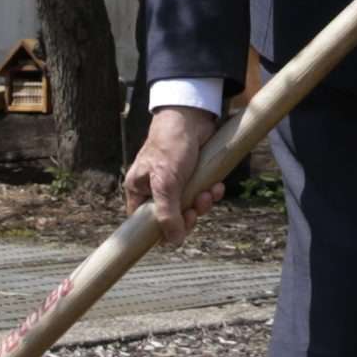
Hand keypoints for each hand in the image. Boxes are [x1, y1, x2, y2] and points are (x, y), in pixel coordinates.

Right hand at [121, 105, 215, 245]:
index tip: (179, 229)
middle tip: (197, 209)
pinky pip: (201, 194)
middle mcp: (154, 187)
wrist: (192, 116)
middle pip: (170, 217)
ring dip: (202, 203)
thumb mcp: (166, 183)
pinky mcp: (192, 176)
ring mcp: (174, 182)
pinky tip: (216, 186)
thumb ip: (168, 213)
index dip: (162, 230)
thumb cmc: (171, 144)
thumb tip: (174, 241)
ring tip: (209, 192)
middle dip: (188, 215)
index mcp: (139, 189)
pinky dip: (210, 193)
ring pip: (189, 207)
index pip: (144, 222)